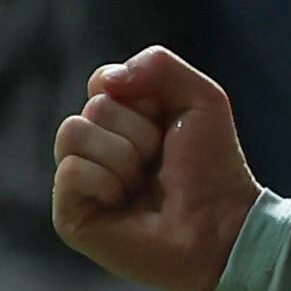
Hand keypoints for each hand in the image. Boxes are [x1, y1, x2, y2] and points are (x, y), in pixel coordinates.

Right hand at [50, 44, 261, 290]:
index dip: (139, 97)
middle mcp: (97, 148)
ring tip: (142, 183)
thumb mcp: (201, 98)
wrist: (220, 226)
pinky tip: (125, 203)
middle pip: (92, 107)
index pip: (103, 81)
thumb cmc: (213, 168)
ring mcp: (80, 182)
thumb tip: (108, 81)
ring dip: (122, 156)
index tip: (166, 124)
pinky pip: (70, 171)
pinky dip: (105, 182)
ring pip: (72, 132)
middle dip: (137, 132)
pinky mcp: (70, 214)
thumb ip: (158, 64)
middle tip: (159, 162)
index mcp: (122, 121)